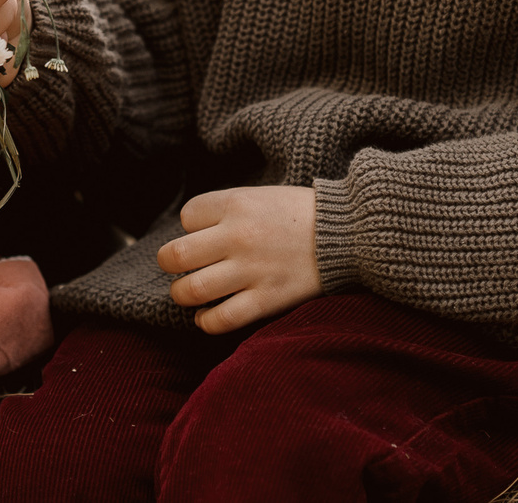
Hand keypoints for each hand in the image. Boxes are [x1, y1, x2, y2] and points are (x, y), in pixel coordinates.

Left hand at [156, 185, 321, 333]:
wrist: (348, 234)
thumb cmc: (299, 214)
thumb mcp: (258, 196)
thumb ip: (225, 211)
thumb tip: (190, 234)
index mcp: (236, 204)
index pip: (186, 217)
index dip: (190, 227)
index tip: (204, 234)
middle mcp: (238, 236)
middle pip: (176, 255)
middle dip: (169, 263)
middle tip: (177, 267)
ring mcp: (251, 270)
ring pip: (192, 290)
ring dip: (182, 294)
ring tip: (188, 293)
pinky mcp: (266, 299)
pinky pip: (221, 319)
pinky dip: (205, 321)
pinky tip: (206, 316)